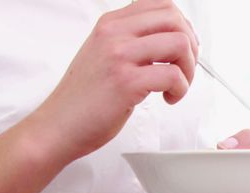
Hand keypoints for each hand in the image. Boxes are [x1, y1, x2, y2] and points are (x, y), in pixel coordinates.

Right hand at [32, 0, 198, 163]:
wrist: (58, 124)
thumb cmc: (85, 97)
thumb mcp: (104, 54)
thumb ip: (131, 41)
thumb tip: (173, 37)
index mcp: (111, 24)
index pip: (161, 4)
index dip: (182, 27)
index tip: (180, 50)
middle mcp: (114, 34)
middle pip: (174, 19)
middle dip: (191, 46)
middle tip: (182, 69)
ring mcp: (119, 56)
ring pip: (180, 43)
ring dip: (188, 70)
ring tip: (175, 86)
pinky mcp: (126, 82)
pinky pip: (173, 75)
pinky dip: (180, 90)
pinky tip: (168, 98)